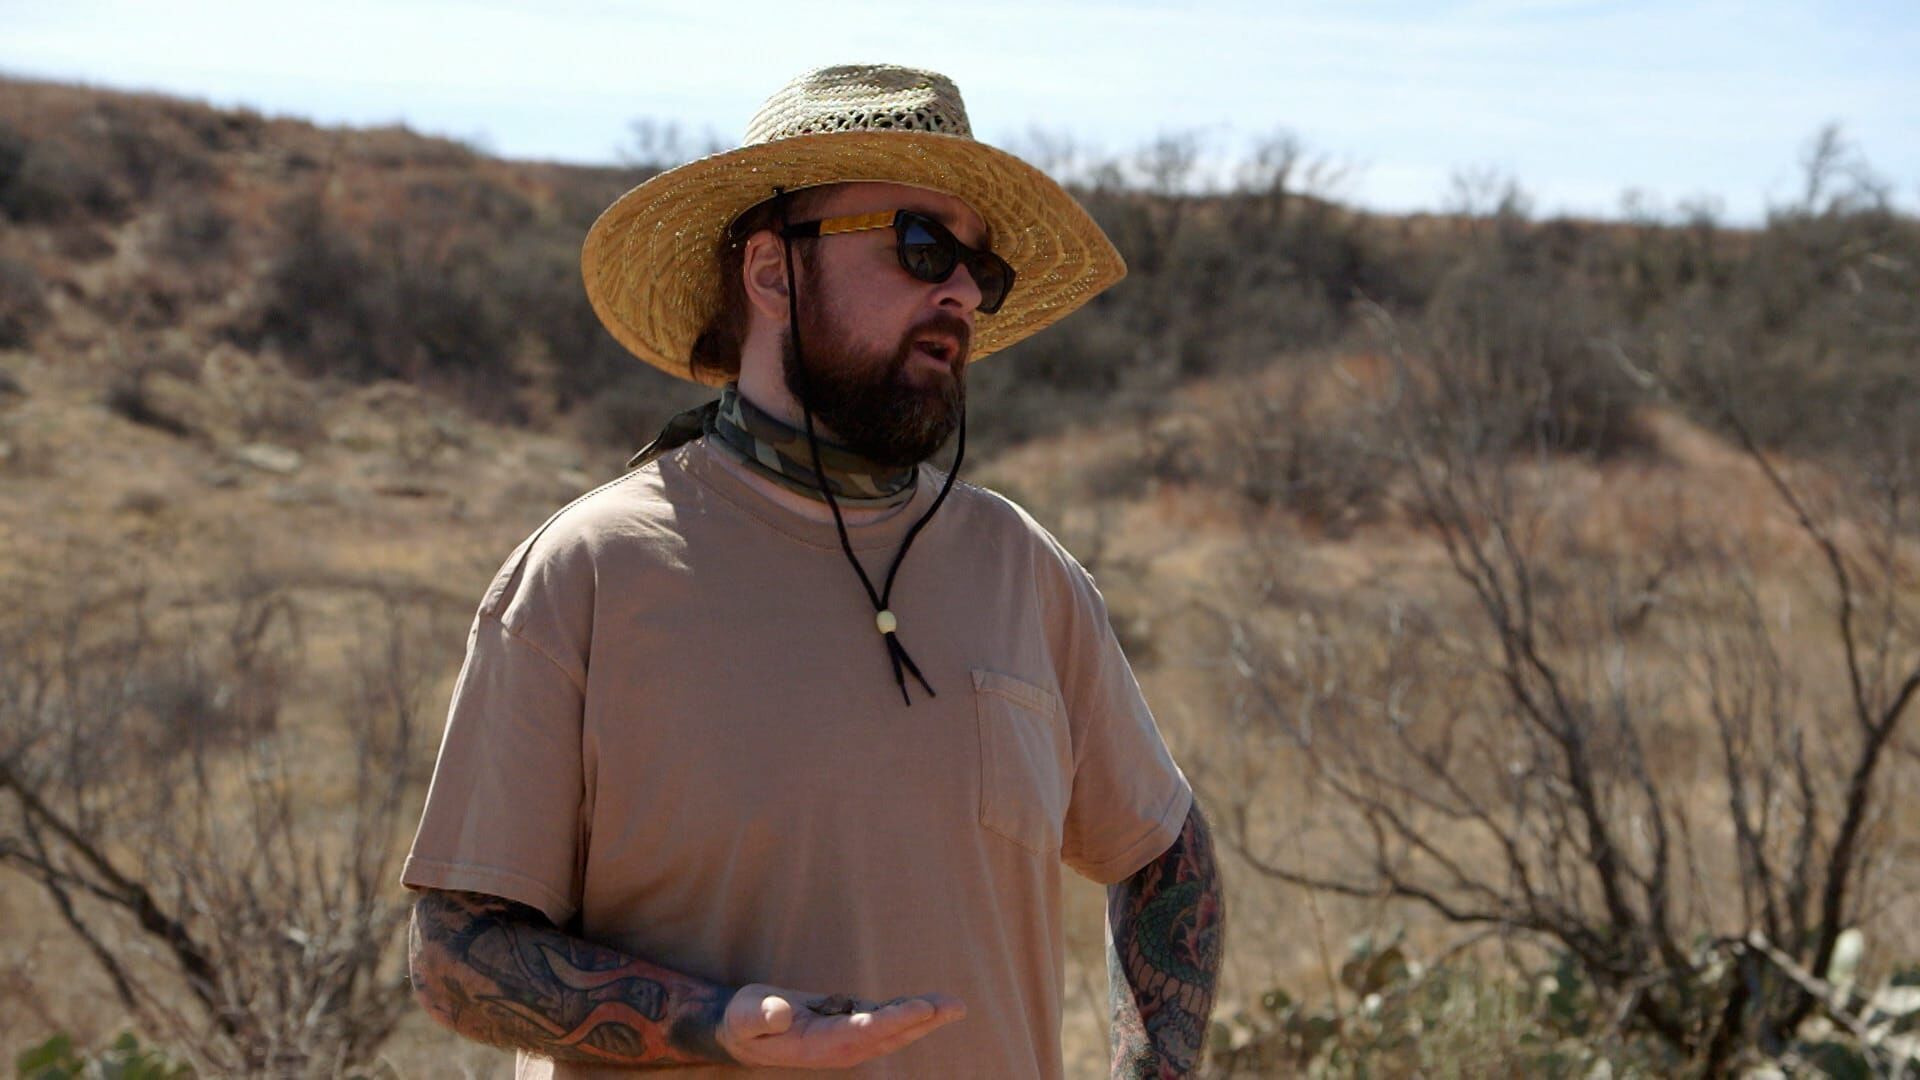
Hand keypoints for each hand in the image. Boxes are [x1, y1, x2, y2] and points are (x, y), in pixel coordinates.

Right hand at [717, 982, 966, 1068]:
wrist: (747, 1032)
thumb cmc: (746, 1022)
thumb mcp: (745, 1017)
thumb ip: (761, 1016)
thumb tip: (782, 1014)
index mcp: (820, 1046)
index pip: (864, 1033)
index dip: (894, 1020)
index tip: (922, 1007)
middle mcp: (841, 1047)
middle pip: (890, 1034)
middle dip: (922, 1021)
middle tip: (954, 1007)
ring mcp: (849, 1039)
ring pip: (893, 1029)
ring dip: (925, 1017)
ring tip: (954, 1006)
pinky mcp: (851, 1026)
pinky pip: (885, 1019)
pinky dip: (908, 1011)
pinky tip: (931, 1004)